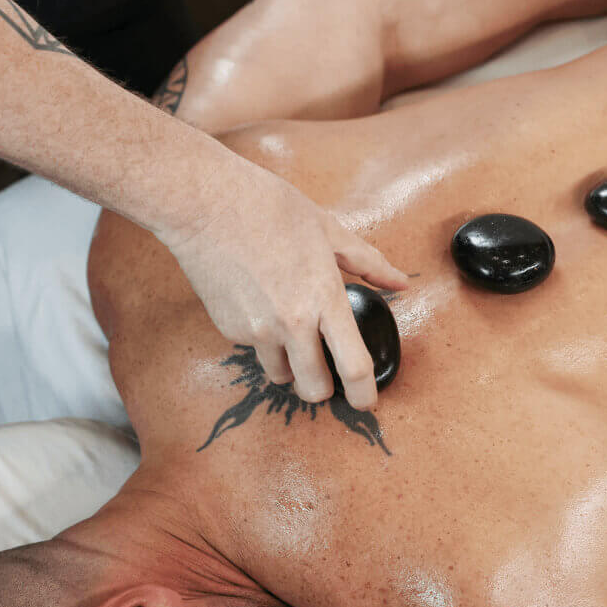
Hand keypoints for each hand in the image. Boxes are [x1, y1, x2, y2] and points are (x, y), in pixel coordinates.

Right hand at [169, 168, 408, 409]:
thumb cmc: (268, 207)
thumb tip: (401, 282)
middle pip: (315, 389)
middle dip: (323, 388)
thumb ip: (368, 262)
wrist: (206, 204)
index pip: (353, 365)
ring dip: (290, 365)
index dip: (364, 394)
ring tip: (289, 332)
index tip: (367, 402)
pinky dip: (261, 340)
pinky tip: (258, 304)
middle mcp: (292, 323)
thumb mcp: (328, 229)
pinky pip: (253, 350)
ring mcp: (257, 330)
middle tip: (325, 373)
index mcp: (324, 297)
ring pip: (281, 376)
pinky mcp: (230, 330)